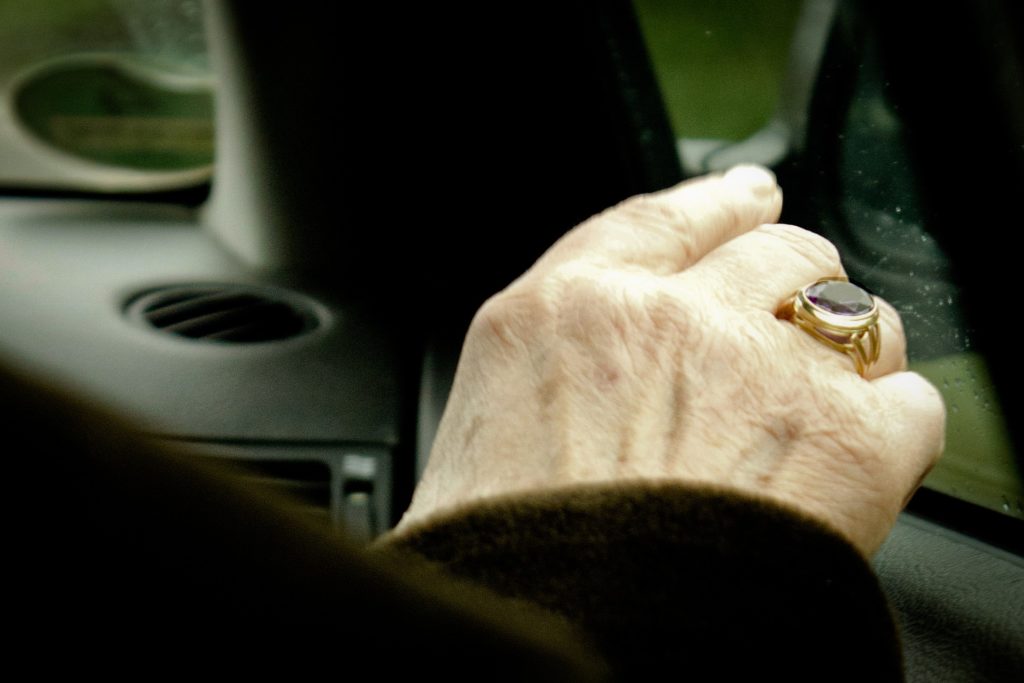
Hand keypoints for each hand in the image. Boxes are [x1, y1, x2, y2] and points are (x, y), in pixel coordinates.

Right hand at [398, 166, 944, 554]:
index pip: (663, 218)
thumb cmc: (506, 564)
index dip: (718, 203)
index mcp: (564, 312)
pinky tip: (858, 468)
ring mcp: (757, 369)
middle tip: (790, 329)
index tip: (748, 199)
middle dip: (792, 285)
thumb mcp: (487, 431)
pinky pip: (909, 405)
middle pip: (777, 253)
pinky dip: (892, 435)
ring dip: (848, 355)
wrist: (553, 647)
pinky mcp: (844, 441)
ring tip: (828, 405)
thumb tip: (606, 371)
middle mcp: (662, 319)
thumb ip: (559, 370)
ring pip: (853, 316)